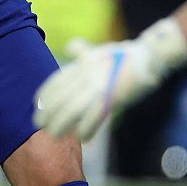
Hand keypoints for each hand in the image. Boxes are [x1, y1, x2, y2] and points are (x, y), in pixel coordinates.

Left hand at [34, 18, 186, 140]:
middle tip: (39, 125)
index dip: (45, 93)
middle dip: (47, 112)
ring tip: (55, 135)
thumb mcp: (100, 50)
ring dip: (62, 124)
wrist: (150, 57)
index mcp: (83, 64)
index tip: (36, 104)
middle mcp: (88, 74)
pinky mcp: (114, 97)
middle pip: (61, 97)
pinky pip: (95, 116)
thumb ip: (83, 51)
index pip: (57, 80)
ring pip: (73, 109)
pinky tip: (83, 139)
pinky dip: (87, 129)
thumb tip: (70, 47)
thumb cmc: (125, 56)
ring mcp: (100, 86)